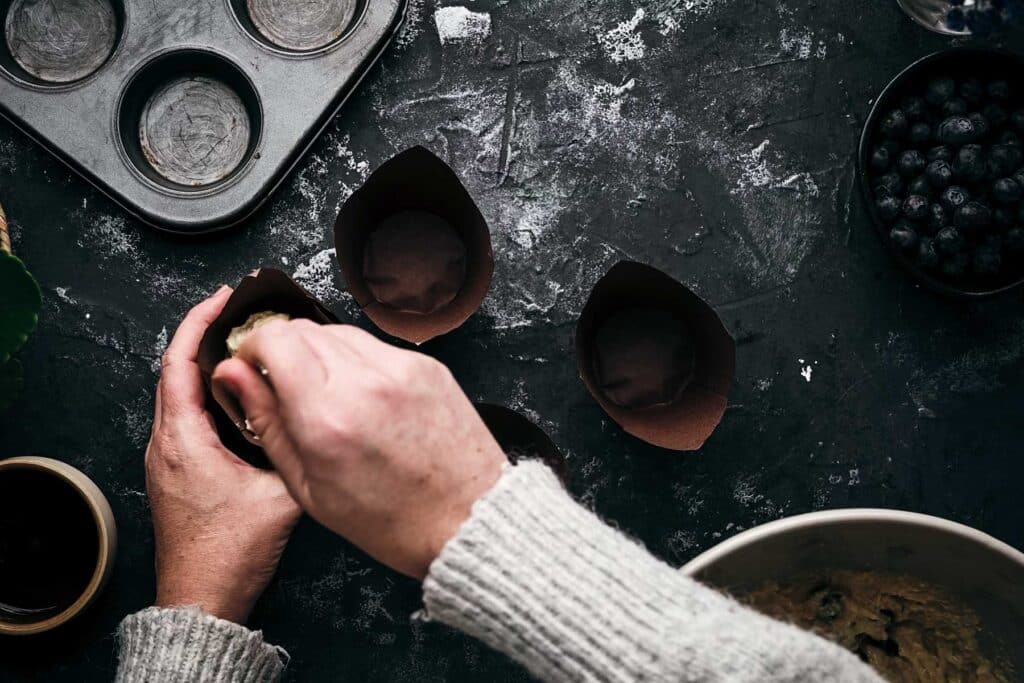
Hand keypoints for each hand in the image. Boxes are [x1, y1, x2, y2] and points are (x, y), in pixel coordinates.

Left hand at [146, 287, 301, 622]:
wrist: (202, 599)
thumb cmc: (229, 553)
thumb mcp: (279, 496)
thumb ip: (296, 449)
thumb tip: (314, 414)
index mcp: (182, 440)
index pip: (179, 362)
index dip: (200, 322)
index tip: (225, 297)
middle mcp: (165, 444)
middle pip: (175, 371)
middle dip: (204, 335)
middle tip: (239, 312)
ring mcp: (167, 459)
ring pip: (179, 394)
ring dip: (205, 365)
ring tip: (243, 345)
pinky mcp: (176, 473)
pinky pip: (186, 417)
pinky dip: (208, 394)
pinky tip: (239, 396)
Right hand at [212, 322, 505, 579]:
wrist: (468, 519)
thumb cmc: (389, 520)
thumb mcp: (308, 487)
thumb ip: (266, 421)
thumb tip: (232, 373)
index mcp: (327, 417)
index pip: (273, 338)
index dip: (251, 347)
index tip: (250, 367)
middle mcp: (365, 381)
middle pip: (302, 328)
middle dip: (280, 348)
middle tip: (281, 382)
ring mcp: (401, 367)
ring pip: (338, 330)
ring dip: (318, 351)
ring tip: (323, 394)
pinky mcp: (427, 365)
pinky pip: (374, 345)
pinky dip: (356, 360)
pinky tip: (360, 396)